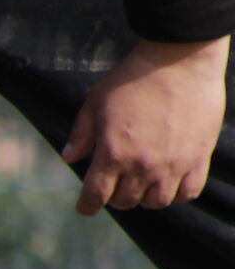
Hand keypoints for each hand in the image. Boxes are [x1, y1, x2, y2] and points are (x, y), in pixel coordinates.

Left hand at [62, 36, 228, 214]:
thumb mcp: (95, 102)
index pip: (96, 195)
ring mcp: (173, 164)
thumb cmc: (132, 78)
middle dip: (116, 196)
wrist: (179, 60)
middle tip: (116, 184)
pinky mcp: (199, 157)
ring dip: (146, 197)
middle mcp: (142, 165)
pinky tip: (171, 183)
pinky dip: (178, 193)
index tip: (86, 208)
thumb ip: (81, 133)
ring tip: (143, 184)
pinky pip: (189, 191)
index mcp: (112, 154)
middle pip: (125, 201)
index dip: (87, 205)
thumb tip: (69, 158)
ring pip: (157, 202)